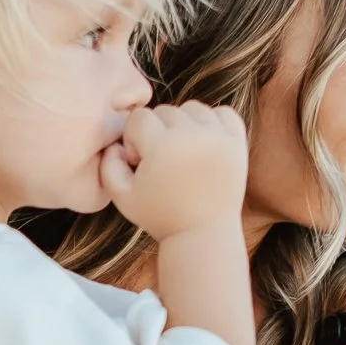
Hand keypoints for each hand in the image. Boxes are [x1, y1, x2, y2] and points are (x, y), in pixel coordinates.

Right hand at [100, 102, 248, 242]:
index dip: (134, 139)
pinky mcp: (237, 144)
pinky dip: (213, 124)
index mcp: (162, 146)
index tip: (142, 163)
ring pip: (192, 109)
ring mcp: (218, 138)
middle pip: (166, 111)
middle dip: (158, 133)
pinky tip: (204, 146)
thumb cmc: (160, 217)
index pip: (139, 117)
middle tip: (163, 164)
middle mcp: (192, 136)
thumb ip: (107, 166)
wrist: (203, 235)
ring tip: (182, 154)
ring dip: (184, 126)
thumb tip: (116, 143)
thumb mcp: (122, 197)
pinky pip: (223, 114)